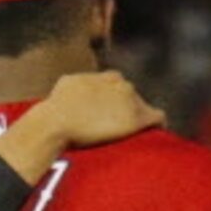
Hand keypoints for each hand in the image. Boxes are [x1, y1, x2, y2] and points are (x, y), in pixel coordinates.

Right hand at [24, 70, 164, 152]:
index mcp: (103, 76)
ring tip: (134, 133)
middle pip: (129, 94)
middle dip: (124, 108)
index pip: (116, 84)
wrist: (57, 122)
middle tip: (116, 126)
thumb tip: (71, 86)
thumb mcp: (64, 86)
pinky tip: (157, 133)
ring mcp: (130, 99)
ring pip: (142, 106)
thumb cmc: (53, 110)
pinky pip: (157, 118)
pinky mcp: (137, 117)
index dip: (112, 99)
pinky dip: (157, 125)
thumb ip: (76, 84)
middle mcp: (120, 83)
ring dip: (138, 117)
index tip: (107, 112)